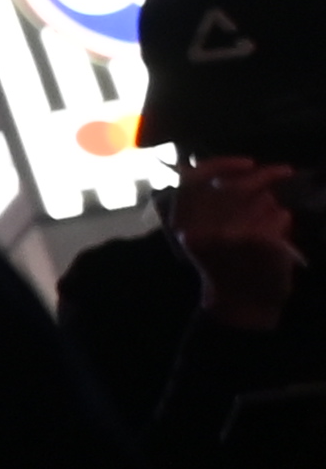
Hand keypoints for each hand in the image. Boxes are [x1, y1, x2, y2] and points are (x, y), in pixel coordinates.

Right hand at [171, 153, 298, 330]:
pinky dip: (285, 223)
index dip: (221, 165)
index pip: (194, 180)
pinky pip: (281, 216)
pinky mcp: (261, 240)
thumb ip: (211, 207)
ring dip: (273, 207)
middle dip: (266, 175)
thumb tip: (239, 171)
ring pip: (265, 200)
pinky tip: (280, 239)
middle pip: (239, 185)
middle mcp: (206, 227)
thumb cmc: (226, 269)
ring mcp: (234, 233)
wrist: (243, 305)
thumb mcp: (204, 238)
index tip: (246, 162)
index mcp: (185, 225)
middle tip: (284, 171)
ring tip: (271, 224)